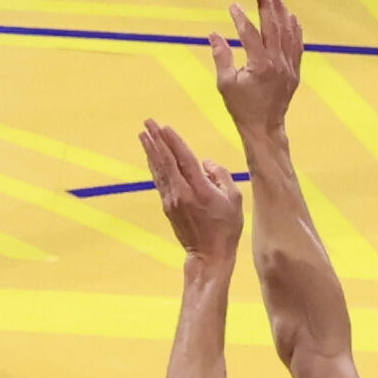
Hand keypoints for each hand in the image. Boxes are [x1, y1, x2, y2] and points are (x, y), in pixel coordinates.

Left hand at [134, 124, 247, 262]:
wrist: (209, 255)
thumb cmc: (226, 227)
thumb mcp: (234, 199)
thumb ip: (221, 175)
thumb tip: (205, 162)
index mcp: (201, 190)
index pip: (185, 159)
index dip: (174, 141)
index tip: (164, 126)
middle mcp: (183, 193)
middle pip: (167, 161)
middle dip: (156, 139)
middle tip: (148, 121)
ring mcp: (172, 201)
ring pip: (159, 170)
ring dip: (151, 150)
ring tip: (143, 133)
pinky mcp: (168, 207)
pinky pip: (160, 180)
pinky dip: (155, 165)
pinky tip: (151, 156)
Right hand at [210, 0, 309, 145]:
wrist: (264, 128)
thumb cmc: (241, 107)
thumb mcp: (225, 84)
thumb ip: (221, 56)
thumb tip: (213, 34)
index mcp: (259, 65)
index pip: (249, 34)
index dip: (240, 18)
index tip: (233, 6)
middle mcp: (278, 63)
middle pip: (273, 27)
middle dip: (267, 5)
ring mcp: (289, 67)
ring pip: (288, 34)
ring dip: (283, 13)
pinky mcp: (295, 72)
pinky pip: (297, 46)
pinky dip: (295, 30)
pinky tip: (292, 17)